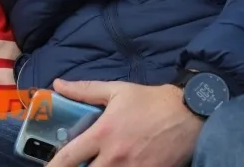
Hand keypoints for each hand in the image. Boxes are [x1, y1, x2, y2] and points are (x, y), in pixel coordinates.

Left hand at [46, 79, 201, 166]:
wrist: (189, 114)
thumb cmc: (150, 101)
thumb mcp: (115, 90)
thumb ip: (84, 90)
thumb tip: (58, 84)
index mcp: (103, 134)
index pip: (70, 157)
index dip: (54, 165)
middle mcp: (115, 157)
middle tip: (74, 164)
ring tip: (97, 163)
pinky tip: (118, 166)